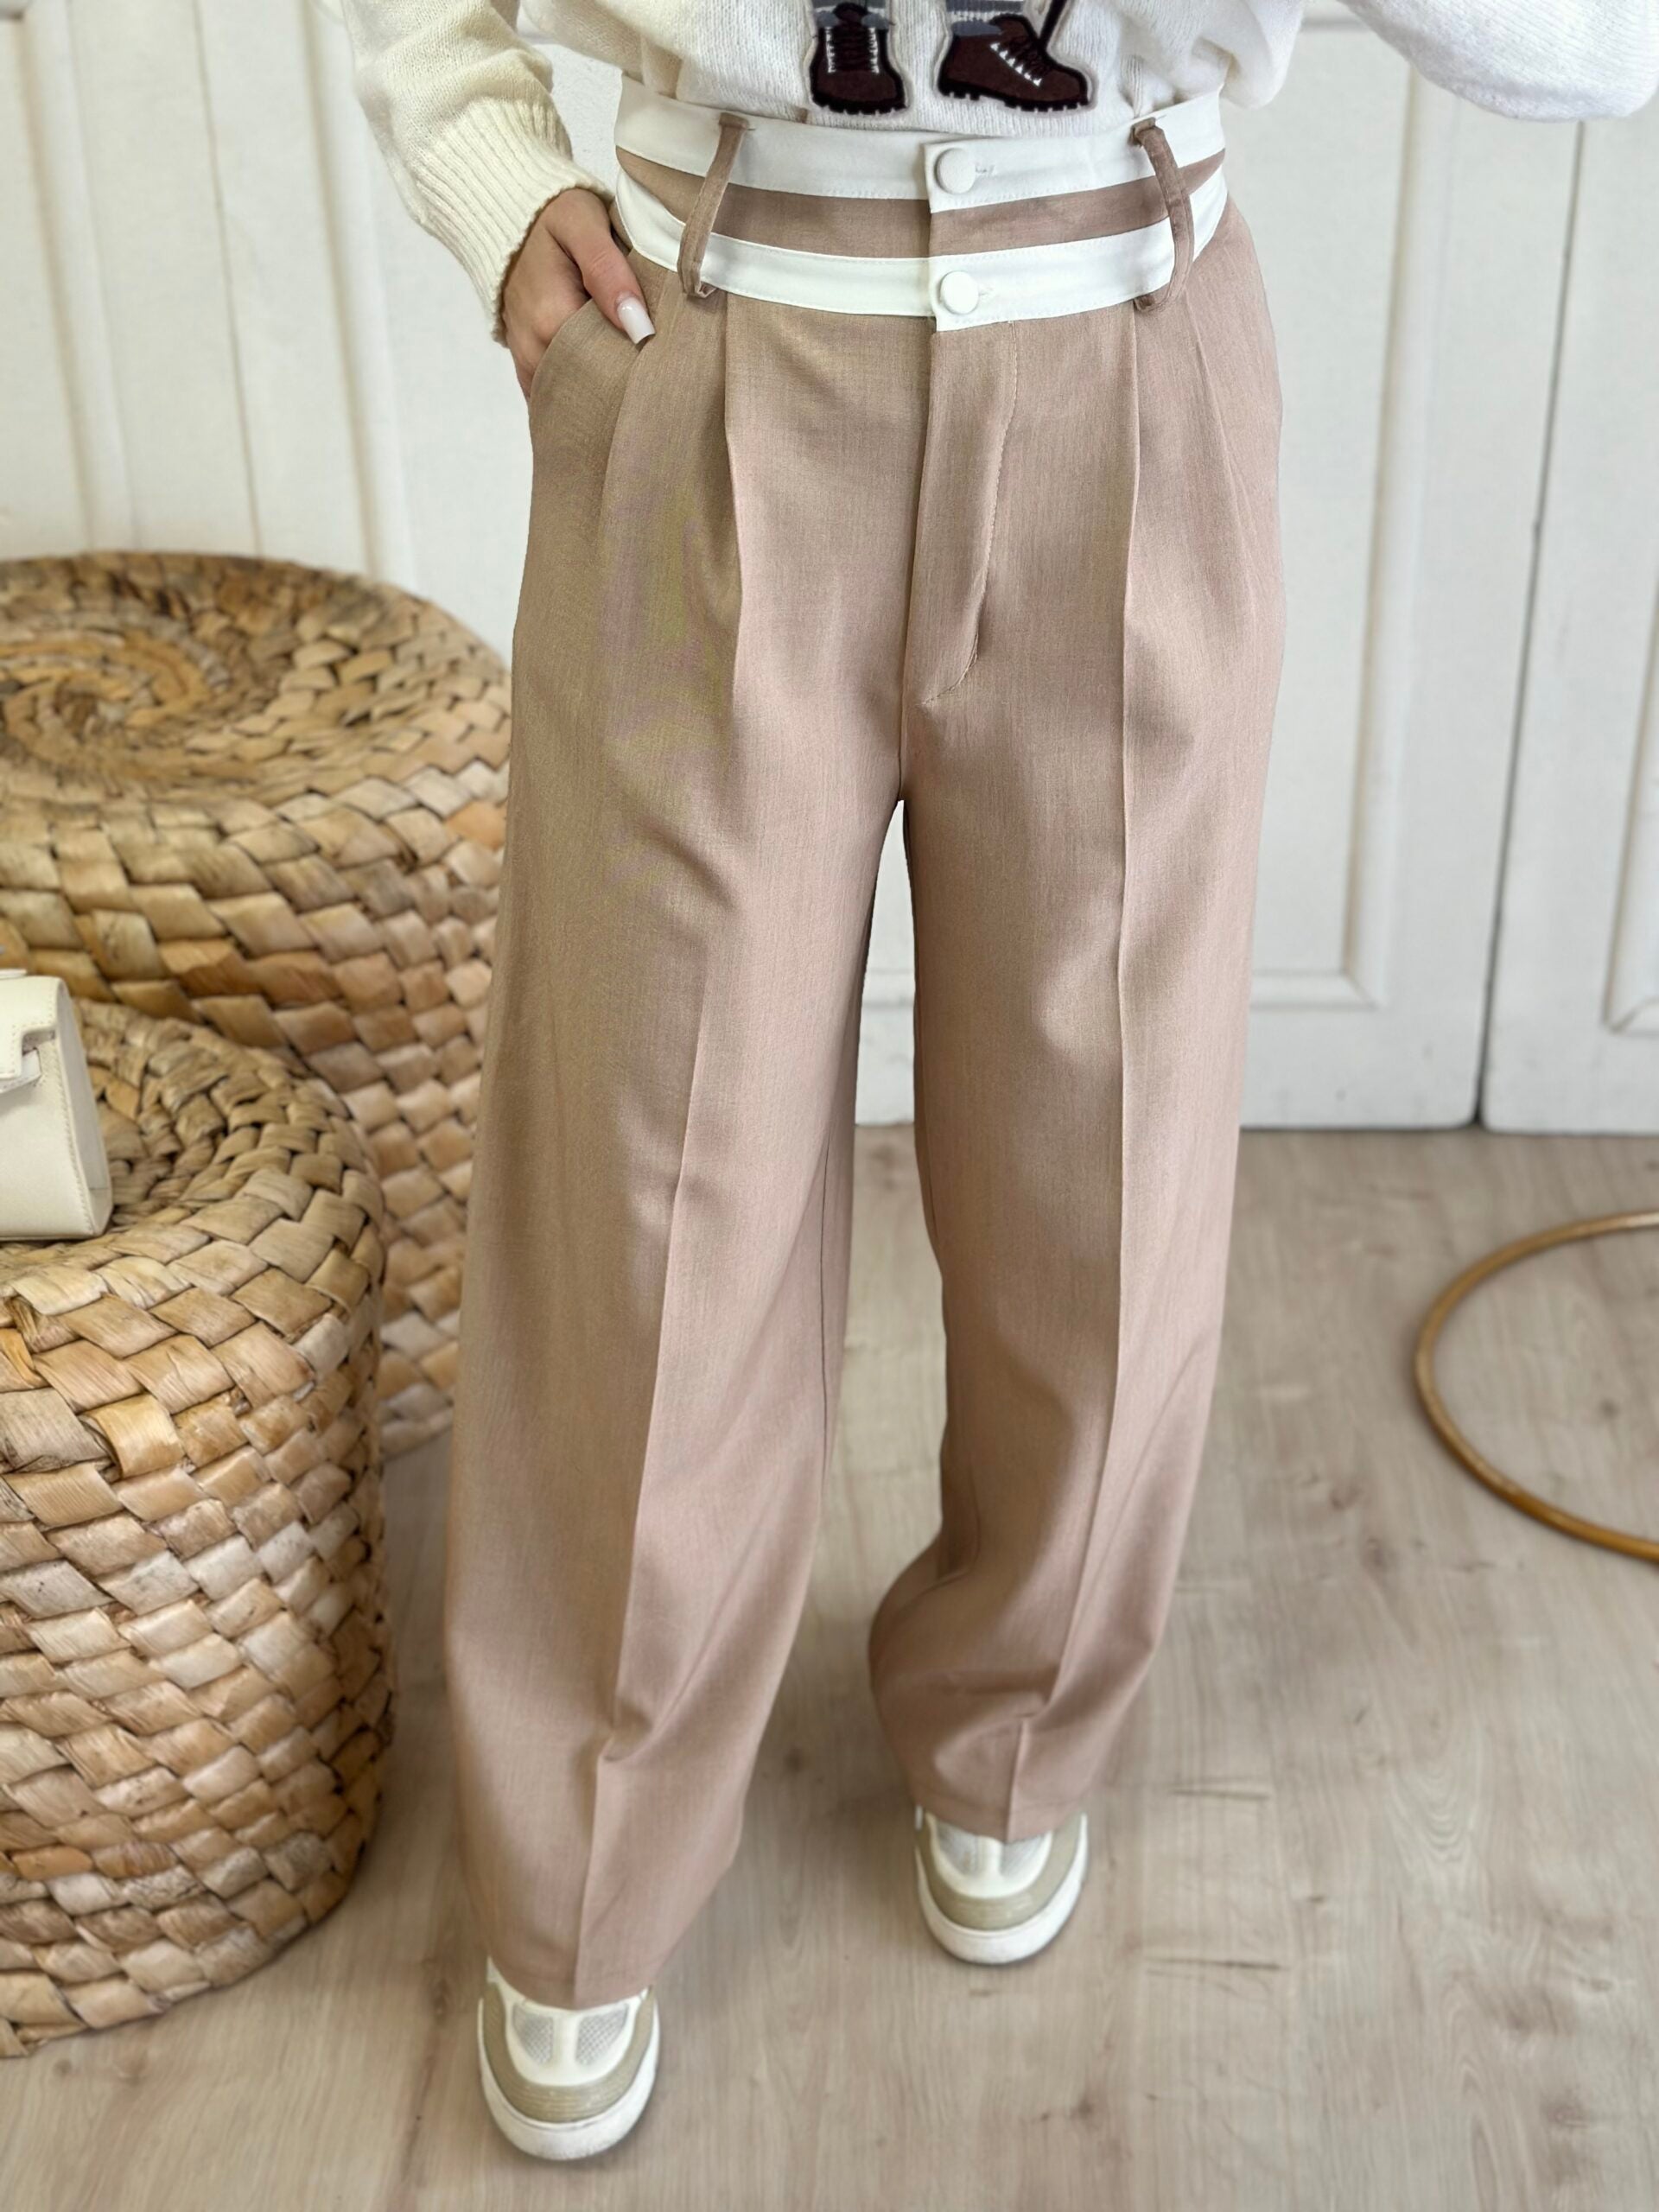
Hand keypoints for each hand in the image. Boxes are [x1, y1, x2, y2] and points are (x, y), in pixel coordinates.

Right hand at [502, 188, 654, 398]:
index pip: (608, 368)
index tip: (667, 358)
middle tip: (658, 366)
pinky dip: (584, 394)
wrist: (507, 218)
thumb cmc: (549, 215)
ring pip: (576, 396)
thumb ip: (608, 271)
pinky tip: (607, 382)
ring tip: (635, 373)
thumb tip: (639, 327)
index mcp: (551, 323)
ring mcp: (528, 364)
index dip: (641, 365)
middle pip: (593, 389)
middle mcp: (535, 353)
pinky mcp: (527, 367)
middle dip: (625, 382)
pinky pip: (558, 397)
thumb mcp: (581, 223)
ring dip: (606, 390)